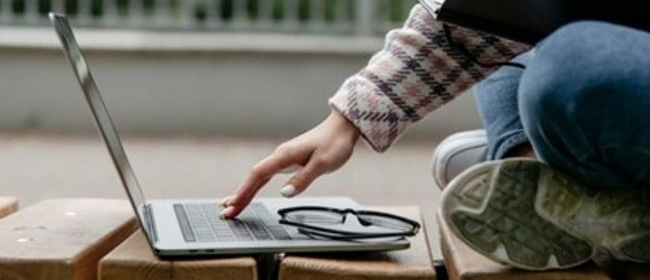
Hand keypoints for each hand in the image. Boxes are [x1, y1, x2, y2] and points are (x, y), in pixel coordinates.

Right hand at [220, 109, 359, 217]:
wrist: (342, 128)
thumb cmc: (334, 143)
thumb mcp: (323, 163)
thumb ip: (303, 178)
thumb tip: (284, 193)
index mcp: (285, 155)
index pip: (258, 175)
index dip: (244, 191)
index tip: (234, 205)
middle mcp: (280, 156)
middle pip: (253, 177)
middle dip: (239, 195)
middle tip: (227, 212)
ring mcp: (283, 158)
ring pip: (258, 176)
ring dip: (245, 191)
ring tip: (233, 206)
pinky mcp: (288, 161)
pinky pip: (266, 175)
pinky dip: (255, 186)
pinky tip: (249, 193)